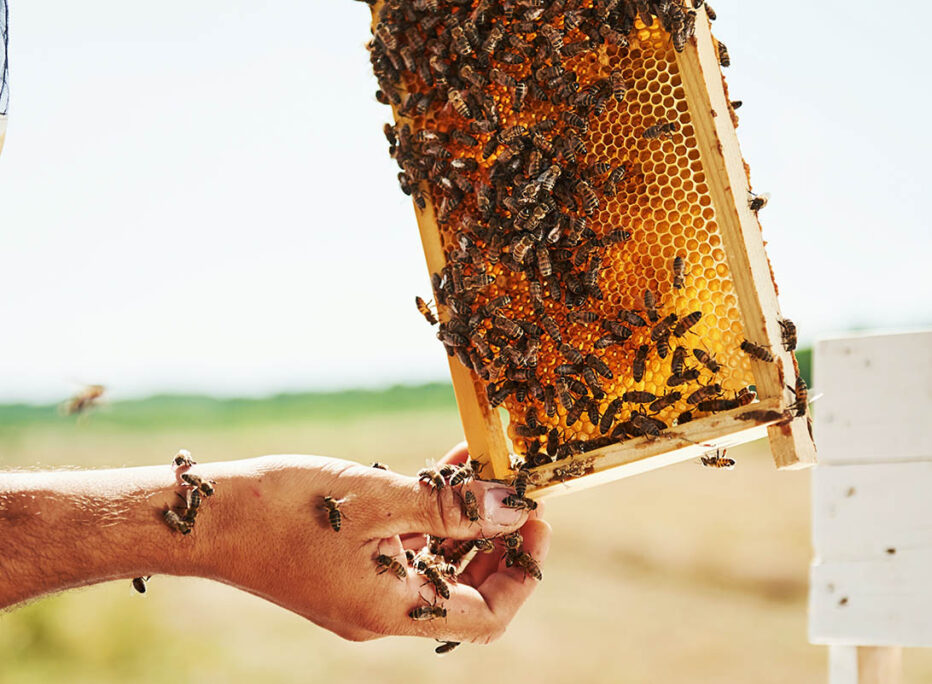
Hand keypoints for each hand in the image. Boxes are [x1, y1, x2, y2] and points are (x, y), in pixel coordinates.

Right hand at [201, 445, 550, 643]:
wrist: (203, 520)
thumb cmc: (282, 509)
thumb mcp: (378, 500)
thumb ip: (450, 507)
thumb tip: (513, 508)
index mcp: (391, 611)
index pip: (487, 616)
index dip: (522, 572)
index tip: (536, 521)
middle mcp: (382, 611)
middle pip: (467, 590)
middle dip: (498, 541)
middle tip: (516, 492)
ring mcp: (362, 591)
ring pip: (437, 564)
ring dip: (465, 520)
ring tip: (486, 471)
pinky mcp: (346, 567)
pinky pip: (404, 547)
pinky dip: (430, 515)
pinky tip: (445, 469)